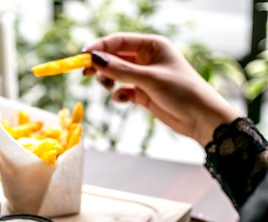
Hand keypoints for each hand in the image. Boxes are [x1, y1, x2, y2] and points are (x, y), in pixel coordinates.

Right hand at [83, 32, 241, 146]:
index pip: (118, 41)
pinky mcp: (142, 93)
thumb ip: (121, 70)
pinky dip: (118, 95)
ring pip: (116, 74)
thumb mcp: (149, 78)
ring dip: (108, 81)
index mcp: (152, 45)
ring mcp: (143, 76)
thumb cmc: (182, 91)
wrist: (200, 117)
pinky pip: (122, 90)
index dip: (99, 47)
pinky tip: (124, 99)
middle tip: (86, 74)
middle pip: (114, 57)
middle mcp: (146, 58)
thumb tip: (95, 60)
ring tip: (108, 88)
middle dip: (101, 65)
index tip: (83, 57)